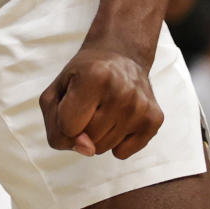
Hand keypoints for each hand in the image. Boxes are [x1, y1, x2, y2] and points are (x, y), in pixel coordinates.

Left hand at [39, 45, 163, 159]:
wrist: (121, 55)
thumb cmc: (82, 75)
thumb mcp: (55, 91)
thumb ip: (56, 127)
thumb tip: (87, 150)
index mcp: (94, 77)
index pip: (67, 127)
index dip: (63, 119)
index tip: (72, 99)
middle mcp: (122, 91)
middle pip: (86, 140)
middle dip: (81, 126)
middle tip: (89, 101)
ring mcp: (141, 106)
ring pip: (102, 149)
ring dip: (97, 134)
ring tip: (103, 106)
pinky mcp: (154, 119)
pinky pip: (122, 153)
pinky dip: (115, 141)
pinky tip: (118, 116)